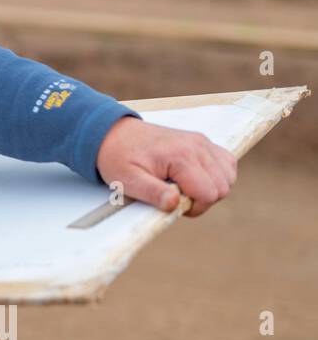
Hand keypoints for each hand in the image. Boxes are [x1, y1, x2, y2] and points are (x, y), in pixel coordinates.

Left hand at [96, 116, 236, 216]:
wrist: (112, 133)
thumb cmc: (118, 157)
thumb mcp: (127, 180)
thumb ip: (152, 193)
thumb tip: (175, 203)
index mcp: (181, 156)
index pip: (210, 193)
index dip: (194, 206)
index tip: (172, 203)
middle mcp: (197, 146)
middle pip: (223, 187)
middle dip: (203, 200)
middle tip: (175, 196)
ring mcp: (202, 142)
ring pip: (228, 176)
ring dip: (210, 189)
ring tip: (183, 187)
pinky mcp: (202, 142)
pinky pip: (226, 163)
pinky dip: (216, 176)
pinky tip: (193, 179)